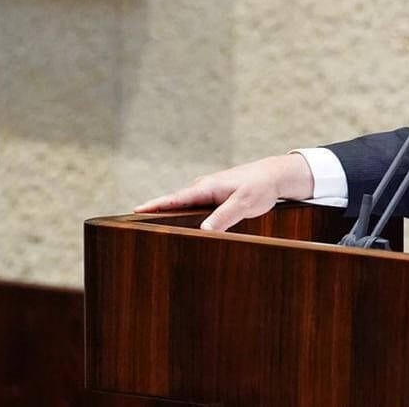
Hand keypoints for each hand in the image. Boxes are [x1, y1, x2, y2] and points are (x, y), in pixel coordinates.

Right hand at [134, 153, 315, 231]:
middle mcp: (203, 189)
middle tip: (134, 225)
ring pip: (184, 206)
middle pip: (174, 203)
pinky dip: (184, 216)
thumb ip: (225, 217)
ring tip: (150, 229)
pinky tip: (180, 227)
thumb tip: (204, 231)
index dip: (155, 205)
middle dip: (155, 212)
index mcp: (206, 188)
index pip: (175, 198)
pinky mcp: (215, 199)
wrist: (274, 176)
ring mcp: (208, 194)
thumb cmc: (260, 187)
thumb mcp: (244, 203)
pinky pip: (194, 209)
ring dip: (169, 214)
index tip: (135, 211)